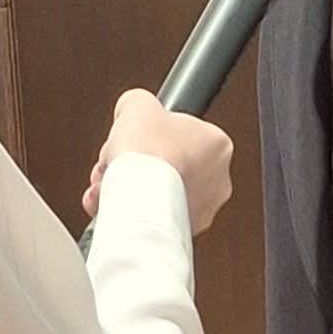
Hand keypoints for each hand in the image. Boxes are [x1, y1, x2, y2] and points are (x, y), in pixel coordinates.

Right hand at [86, 89, 234, 238]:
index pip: (180, 134)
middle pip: (169, 165)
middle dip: (140, 164)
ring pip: (160, 193)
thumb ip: (139, 102)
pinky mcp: (184, 231)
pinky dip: (135, 210)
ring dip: (134, 187)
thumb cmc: (145, 153)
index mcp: (218, 144)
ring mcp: (203, 209)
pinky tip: (117, 203)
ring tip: (113, 183)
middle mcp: (219, 180)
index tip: (135, 137)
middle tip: (120, 161)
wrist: (138, 197)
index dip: (150, 135)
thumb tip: (133, 108)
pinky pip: (155, 217)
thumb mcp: (137, 104)